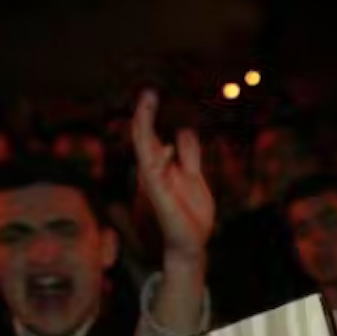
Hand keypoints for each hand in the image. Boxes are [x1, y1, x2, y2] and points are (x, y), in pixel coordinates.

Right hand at [131, 90, 214, 264]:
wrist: (191, 244)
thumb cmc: (190, 214)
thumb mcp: (193, 177)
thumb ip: (188, 155)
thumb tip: (184, 131)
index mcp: (160, 168)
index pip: (149, 138)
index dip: (148, 117)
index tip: (152, 94)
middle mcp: (152, 174)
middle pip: (143, 139)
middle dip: (144, 115)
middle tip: (148, 91)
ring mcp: (153, 185)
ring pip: (143, 151)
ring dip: (144, 127)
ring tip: (147, 104)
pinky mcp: (158, 198)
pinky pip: (154, 176)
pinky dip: (159, 160)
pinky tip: (167, 146)